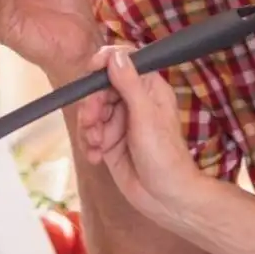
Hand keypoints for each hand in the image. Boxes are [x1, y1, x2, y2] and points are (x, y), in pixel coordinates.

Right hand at [75, 46, 204, 222]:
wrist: (165, 198)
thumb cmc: (164, 156)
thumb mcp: (145, 116)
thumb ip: (129, 84)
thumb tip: (114, 55)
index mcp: (148, 88)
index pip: (121, 63)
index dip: (103, 64)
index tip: (90, 72)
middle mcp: (133, 101)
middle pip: (100, 87)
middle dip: (92, 105)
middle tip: (91, 122)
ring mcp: (120, 122)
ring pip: (91, 111)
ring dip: (89, 127)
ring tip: (97, 144)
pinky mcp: (110, 142)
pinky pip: (90, 133)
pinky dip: (89, 144)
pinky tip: (97, 157)